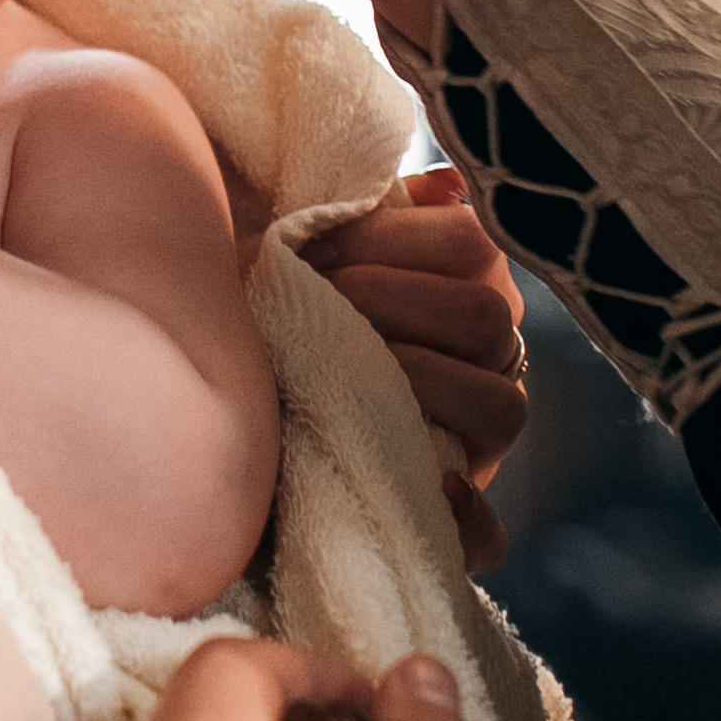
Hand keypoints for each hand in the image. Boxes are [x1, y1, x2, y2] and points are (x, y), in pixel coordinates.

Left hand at [307, 169, 526, 571]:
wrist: (218, 411)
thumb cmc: (270, 315)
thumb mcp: (312, 252)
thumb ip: (373, 210)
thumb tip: (446, 184)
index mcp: (463, 289)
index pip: (470, 245)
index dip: (388, 239)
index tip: (311, 246)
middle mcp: (488, 361)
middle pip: (487, 316)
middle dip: (390, 300)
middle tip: (317, 302)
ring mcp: (476, 441)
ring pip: (502, 406)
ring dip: (415, 378)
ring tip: (339, 370)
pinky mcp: (452, 517)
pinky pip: (489, 536)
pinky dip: (467, 518)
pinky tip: (432, 487)